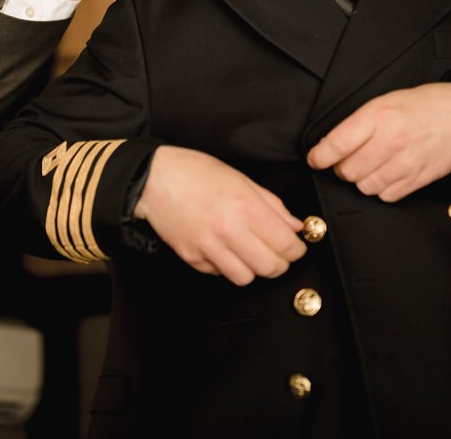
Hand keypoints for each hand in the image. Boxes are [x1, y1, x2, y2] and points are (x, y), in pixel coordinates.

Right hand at [135, 145, 305, 285]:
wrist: (154, 179)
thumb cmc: (197, 173)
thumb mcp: (242, 179)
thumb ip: (272, 205)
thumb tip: (294, 225)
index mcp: (245, 206)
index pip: (285, 244)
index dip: (297, 250)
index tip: (296, 247)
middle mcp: (228, 230)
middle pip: (269, 267)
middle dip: (280, 263)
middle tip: (279, 254)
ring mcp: (208, 247)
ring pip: (245, 278)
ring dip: (253, 269)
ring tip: (251, 253)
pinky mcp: (192, 257)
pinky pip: (220, 274)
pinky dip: (227, 266)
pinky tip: (226, 250)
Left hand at [307, 83, 450, 201]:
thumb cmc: (424, 106)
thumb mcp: (387, 101)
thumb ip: (360, 123)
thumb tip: (333, 146)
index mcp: (379, 115)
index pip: (337, 144)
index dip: (320, 157)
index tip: (315, 160)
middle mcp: (390, 140)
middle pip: (348, 171)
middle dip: (343, 168)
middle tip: (350, 160)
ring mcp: (405, 162)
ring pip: (365, 187)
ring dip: (363, 180)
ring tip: (372, 167)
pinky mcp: (417, 179)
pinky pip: (386, 196)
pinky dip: (382, 189)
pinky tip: (389, 174)